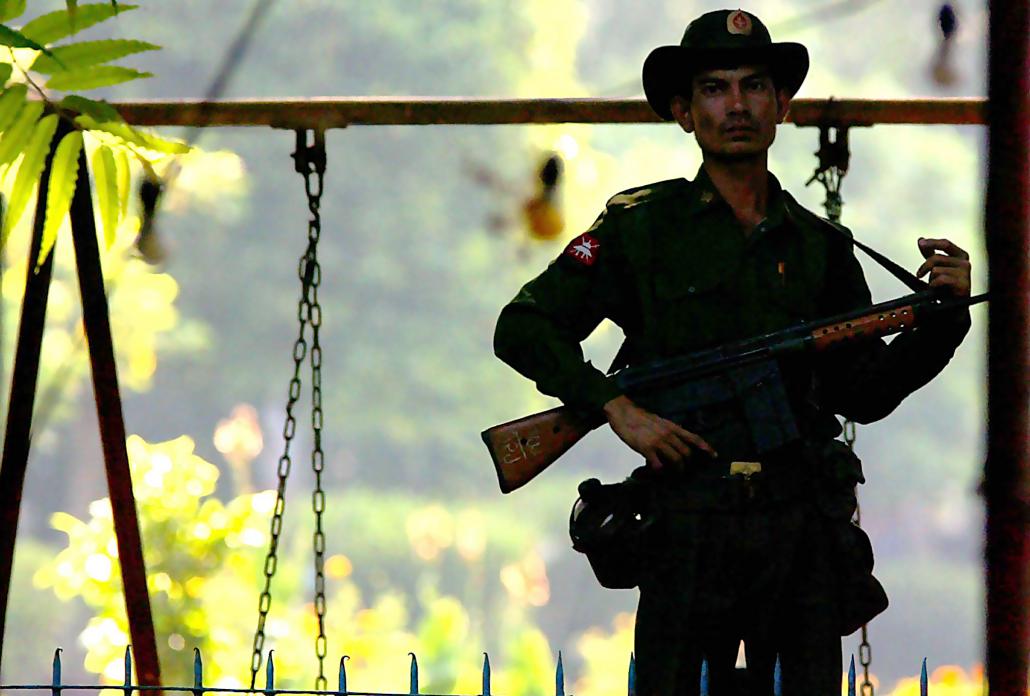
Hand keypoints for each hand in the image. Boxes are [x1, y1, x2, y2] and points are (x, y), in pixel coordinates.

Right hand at [602, 395, 716, 470]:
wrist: (624, 412)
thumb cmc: (639, 416)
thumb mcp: (659, 421)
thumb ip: (668, 431)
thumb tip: (674, 442)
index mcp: (672, 427)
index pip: (694, 437)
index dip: (705, 447)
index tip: (714, 455)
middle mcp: (668, 434)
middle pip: (686, 453)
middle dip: (687, 465)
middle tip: (684, 471)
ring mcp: (658, 442)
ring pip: (676, 460)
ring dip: (677, 470)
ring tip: (673, 474)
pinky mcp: (646, 448)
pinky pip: (658, 465)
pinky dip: (659, 470)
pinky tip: (656, 470)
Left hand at [916, 237, 970, 297]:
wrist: (954, 306)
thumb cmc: (947, 286)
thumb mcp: (938, 267)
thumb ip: (930, 253)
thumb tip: (921, 240)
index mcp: (960, 255)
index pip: (945, 244)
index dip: (932, 242)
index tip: (921, 243)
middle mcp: (964, 262)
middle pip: (936, 257)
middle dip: (925, 267)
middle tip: (919, 274)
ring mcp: (965, 273)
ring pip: (936, 270)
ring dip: (931, 279)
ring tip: (935, 286)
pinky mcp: (963, 284)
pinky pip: (941, 279)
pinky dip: (934, 285)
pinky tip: (936, 289)